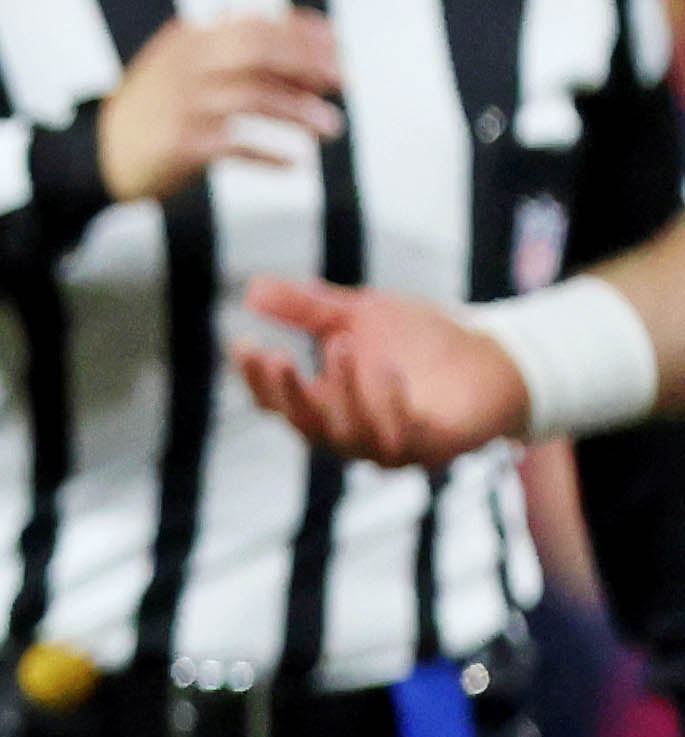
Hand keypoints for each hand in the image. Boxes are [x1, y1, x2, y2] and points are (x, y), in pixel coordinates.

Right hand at [92, 9, 340, 203]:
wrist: (94, 155)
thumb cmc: (153, 114)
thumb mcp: (185, 70)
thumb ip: (234, 59)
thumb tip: (310, 59)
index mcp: (189, 41)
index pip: (256, 23)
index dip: (304, 32)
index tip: (337, 46)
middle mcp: (186, 65)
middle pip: (259, 51)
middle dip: (309, 63)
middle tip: (343, 81)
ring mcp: (183, 104)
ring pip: (256, 97)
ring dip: (300, 112)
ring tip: (329, 127)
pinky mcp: (182, 143)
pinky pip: (239, 145)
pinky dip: (270, 155)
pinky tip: (291, 163)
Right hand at [234, 272, 527, 469]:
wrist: (495, 356)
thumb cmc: (421, 339)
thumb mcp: (359, 313)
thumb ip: (309, 308)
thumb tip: (253, 289)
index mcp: (326, 404)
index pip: (275, 402)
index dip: (253, 377)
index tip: (241, 342)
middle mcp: (349, 433)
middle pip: (302, 425)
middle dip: (285, 392)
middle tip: (275, 355)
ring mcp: (388, 445)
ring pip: (348, 436)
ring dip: (342, 392)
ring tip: (342, 343)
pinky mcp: (430, 447)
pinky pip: (401, 439)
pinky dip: (390, 407)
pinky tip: (388, 371)